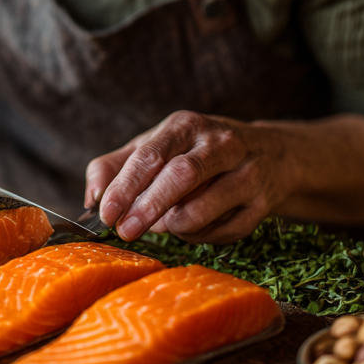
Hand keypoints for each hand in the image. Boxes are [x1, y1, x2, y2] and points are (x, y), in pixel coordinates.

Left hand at [84, 111, 292, 245]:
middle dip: (149, 207)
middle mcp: (219, 144)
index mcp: (185, 126)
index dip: (125, 186)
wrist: (272, 155)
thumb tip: (92, 198)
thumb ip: (116, 166)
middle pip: (181, 176)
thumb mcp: (156, 146)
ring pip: (204, 208)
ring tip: (164, 226)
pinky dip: (201, 237)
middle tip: (126, 231)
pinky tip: (194, 228)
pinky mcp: (263, 203)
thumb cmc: (197, 152)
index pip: (151, 154)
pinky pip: (224, 231)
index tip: (107, 213)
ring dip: (176, 225)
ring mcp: (246, 172)